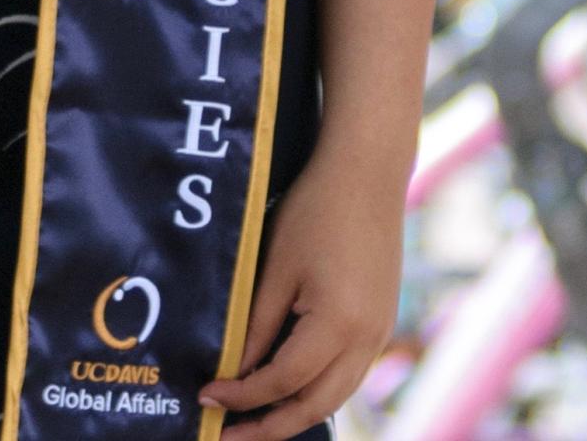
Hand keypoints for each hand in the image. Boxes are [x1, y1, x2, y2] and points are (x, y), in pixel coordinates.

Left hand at [198, 135, 405, 436]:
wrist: (367, 171)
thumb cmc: (316, 210)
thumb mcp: (277, 266)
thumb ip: (257, 324)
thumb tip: (236, 370)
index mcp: (338, 325)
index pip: (282, 382)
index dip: (242, 395)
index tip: (206, 397)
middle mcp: (366, 340)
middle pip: (316, 406)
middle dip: (271, 428)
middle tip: (228, 435)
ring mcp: (379, 332)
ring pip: (336, 396)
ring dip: (296, 413)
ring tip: (255, 420)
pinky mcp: (380, 321)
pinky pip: (348, 373)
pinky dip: (318, 389)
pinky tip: (289, 385)